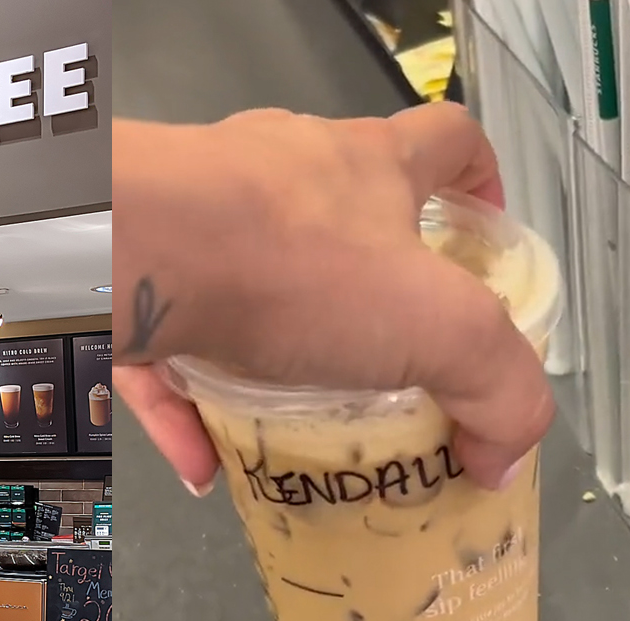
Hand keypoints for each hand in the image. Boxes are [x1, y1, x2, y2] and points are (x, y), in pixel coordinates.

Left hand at [109, 103, 551, 490]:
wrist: (125, 250)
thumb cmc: (291, 263)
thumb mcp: (441, 326)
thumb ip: (498, 388)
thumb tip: (505, 454)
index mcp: (366, 167)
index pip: (445, 142)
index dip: (479, 179)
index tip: (486, 232)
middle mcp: (277, 179)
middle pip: (336, 222)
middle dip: (361, 292)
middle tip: (382, 370)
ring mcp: (194, 223)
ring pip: (240, 290)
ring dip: (266, 363)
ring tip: (289, 434)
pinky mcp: (130, 280)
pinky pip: (164, 352)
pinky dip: (188, 411)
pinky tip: (205, 470)